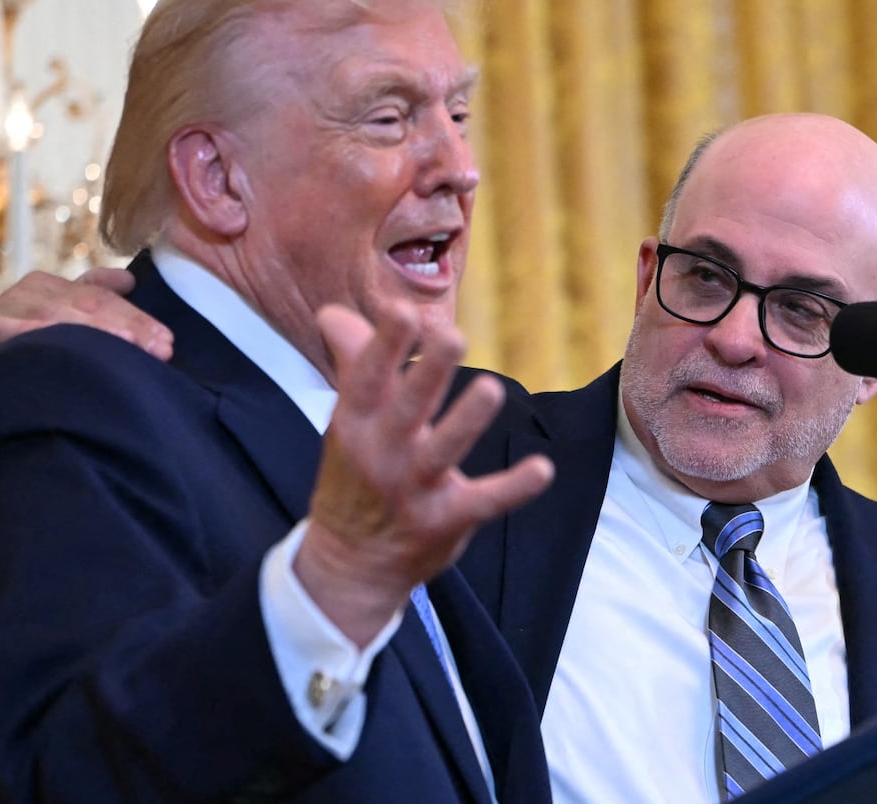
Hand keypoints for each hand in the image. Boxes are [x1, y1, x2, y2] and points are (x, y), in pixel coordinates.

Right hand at [0, 268, 172, 421]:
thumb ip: (92, 301)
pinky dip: (37, 336)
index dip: (138, 320)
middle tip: (158, 350)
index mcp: (57, 287)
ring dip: (94, 332)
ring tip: (127, 350)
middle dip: (128, 328)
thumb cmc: (19, 354)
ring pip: (60, 317)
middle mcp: (35, 291)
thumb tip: (129, 281)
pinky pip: (17, 333)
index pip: (107, 299)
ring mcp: (10, 308)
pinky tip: (58, 347)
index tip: (167, 344)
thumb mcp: (59, 324)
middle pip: (90, 305)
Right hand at [295, 304, 553, 646]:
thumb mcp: (348, 421)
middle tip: (454, 336)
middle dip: (429, 372)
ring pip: (443, 451)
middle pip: (407, 408)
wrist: (350, 565)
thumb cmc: (356, 474)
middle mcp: (383, 454)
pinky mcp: (447, 519)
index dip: (385, 344)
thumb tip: (333, 310)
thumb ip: (353, 362)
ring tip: (491, 389)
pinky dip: (514, 488)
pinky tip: (543, 469)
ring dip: (466, 421)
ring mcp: (415, 489)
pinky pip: (484, 501)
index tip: (404, 311)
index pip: (366, 378)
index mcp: (356, 423)